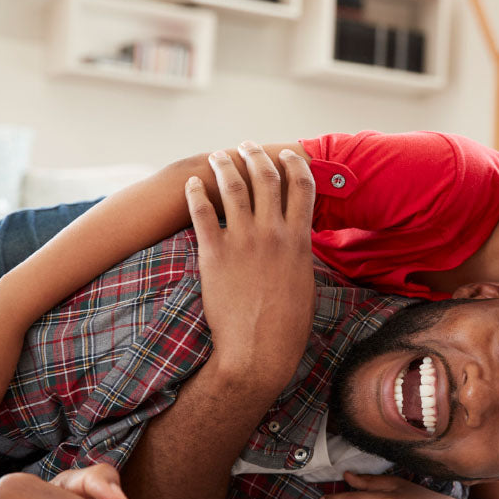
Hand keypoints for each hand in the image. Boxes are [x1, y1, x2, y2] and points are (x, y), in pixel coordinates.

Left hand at [186, 143, 315, 385]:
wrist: (259, 352)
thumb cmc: (287, 327)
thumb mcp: (305, 284)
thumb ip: (300, 255)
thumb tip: (298, 241)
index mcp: (299, 240)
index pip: (302, 186)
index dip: (295, 164)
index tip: (286, 154)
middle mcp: (273, 234)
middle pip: (267, 178)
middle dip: (257, 155)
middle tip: (247, 147)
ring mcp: (243, 241)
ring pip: (234, 187)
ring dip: (226, 165)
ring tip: (219, 156)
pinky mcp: (214, 254)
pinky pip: (202, 213)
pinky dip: (197, 194)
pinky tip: (193, 184)